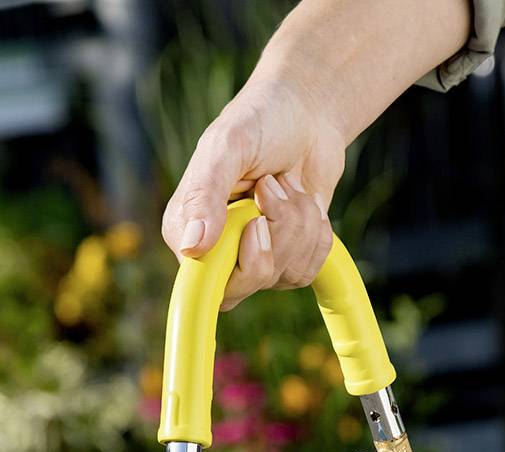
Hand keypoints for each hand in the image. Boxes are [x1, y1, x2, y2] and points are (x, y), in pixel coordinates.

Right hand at [161, 78, 341, 308]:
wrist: (307, 115)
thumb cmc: (260, 121)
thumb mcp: (227, 146)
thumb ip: (204, 193)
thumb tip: (192, 246)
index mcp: (187, 226)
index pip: (202, 281)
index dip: (236, 261)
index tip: (256, 221)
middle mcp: (218, 251)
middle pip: (249, 282)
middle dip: (276, 231)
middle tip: (271, 186)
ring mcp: (255, 259)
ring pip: (285, 274)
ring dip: (300, 222)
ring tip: (288, 184)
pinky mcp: (288, 261)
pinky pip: (308, 270)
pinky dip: (317, 234)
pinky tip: (306, 201)